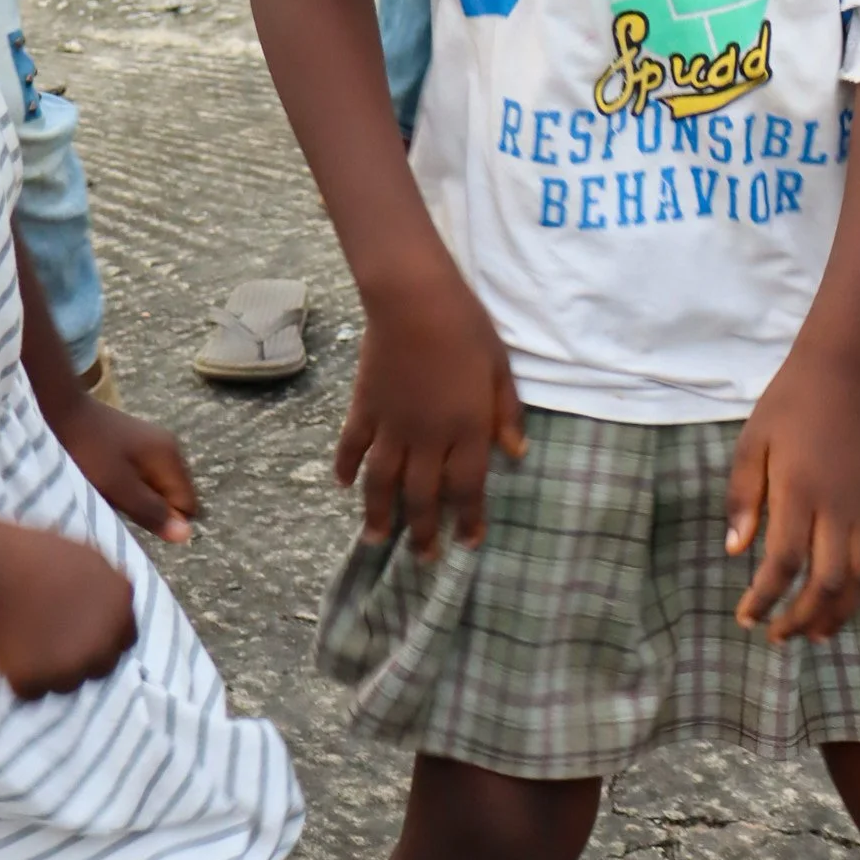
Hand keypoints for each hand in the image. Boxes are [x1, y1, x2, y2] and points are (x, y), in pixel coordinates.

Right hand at [0, 523, 137, 697]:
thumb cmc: (38, 554)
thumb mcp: (91, 559)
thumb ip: (109, 591)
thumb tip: (115, 612)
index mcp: (121, 610)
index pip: (125, 640)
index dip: (102, 638)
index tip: (80, 633)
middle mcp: (104, 643)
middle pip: (101, 667)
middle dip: (81, 659)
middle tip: (51, 642)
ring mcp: (72, 667)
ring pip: (68, 684)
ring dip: (52, 672)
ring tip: (27, 645)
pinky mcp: (37, 682)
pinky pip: (33, 692)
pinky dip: (21, 678)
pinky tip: (9, 653)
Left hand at [58, 397, 198, 543]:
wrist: (56, 409)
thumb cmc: (87, 451)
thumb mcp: (118, 487)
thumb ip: (151, 512)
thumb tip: (186, 535)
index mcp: (169, 456)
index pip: (187, 506)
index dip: (164, 520)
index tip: (133, 516)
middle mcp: (167, 448)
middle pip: (171, 497)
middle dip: (148, 509)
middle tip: (116, 503)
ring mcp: (149, 444)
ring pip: (153, 489)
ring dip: (132, 499)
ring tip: (105, 492)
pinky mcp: (132, 446)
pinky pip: (138, 479)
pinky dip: (122, 487)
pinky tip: (101, 482)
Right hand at [335, 262, 525, 556]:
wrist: (414, 301)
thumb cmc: (466, 329)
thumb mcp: (500, 370)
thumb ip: (507, 415)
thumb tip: (516, 454)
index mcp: (467, 430)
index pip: (468, 488)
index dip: (468, 519)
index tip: (468, 544)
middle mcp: (428, 438)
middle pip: (422, 496)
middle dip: (424, 531)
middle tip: (425, 558)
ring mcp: (391, 426)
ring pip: (383, 482)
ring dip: (380, 514)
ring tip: (377, 540)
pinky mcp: (365, 408)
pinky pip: (352, 446)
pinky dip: (346, 468)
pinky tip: (343, 486)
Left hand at [724, 349, 859, 643]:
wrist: (843, 375)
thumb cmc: (787, 407)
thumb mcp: (751, 443)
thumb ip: (742, 498)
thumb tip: (735, 552)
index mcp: (798, 490)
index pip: (784, 562)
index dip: (765, 598)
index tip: (746, 618)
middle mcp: (837, 505)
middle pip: (826, 581)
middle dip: (799, 618)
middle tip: (776, 636)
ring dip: (838, 613)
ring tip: (813, 634)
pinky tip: (848, 599)